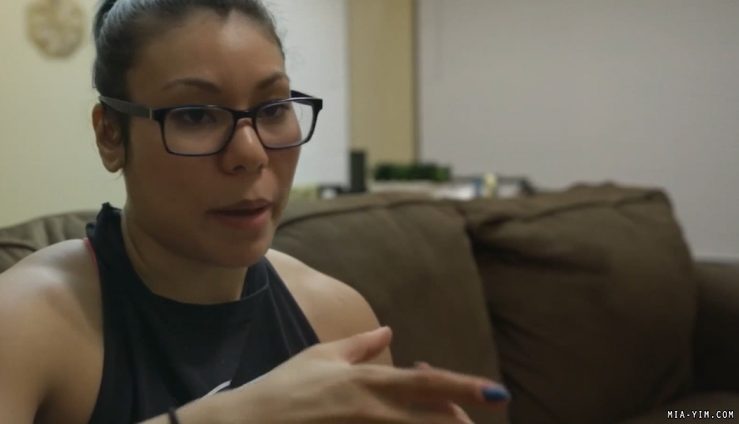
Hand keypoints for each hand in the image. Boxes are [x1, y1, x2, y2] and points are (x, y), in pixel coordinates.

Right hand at [225, 326, 508, 422]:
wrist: (249, 423)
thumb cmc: (283, 388)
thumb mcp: (321, 356)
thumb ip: (360, 345)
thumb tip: (388, 331)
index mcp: (369, 381)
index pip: (430, 383)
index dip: (468, 388)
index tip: (497, 393)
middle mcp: (374, 412)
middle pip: (437, 421)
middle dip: (459, 420)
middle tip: (462, 417)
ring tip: (441, 418)